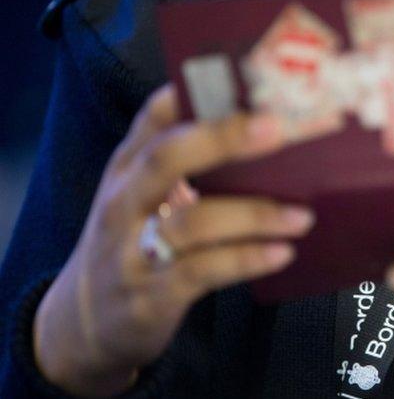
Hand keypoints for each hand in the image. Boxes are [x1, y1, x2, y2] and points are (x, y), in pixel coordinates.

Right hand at [33, 86, 313, 397]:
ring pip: (193, 221)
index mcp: (129, 167)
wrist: (84, 323)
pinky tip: (282, 252)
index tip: (243, 75)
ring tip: (302, 215)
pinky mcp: (152, 294)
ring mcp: (134, 249)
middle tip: (278, 128)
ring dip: (254, 214)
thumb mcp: (144, 195)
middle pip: (167, 157)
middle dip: (223, 138)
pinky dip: (246, 259)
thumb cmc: (135, 241)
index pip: (155, 115)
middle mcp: (126, 200)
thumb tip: (270, 129)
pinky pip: (203, 271)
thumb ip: (189, 163)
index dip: (195, 92)